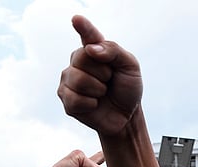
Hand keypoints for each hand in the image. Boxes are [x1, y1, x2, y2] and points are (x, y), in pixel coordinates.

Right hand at [58, 15, 142, 135]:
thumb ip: (114, 51)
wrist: (126, 116)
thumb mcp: (130, 67)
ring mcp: (69, 81)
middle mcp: (77, 62)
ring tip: (102, 93)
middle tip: (109, 81)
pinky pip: (75, 99)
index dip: (83, 27)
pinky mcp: (67, 100)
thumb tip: (91, 50)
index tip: (77, 19)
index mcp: (94, 49)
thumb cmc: (127, 88)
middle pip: (82, 58)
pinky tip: (94, 104)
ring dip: (98, 89)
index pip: (87, 35)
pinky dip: (91, 104)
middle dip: (103, 72)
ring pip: (78, 79)